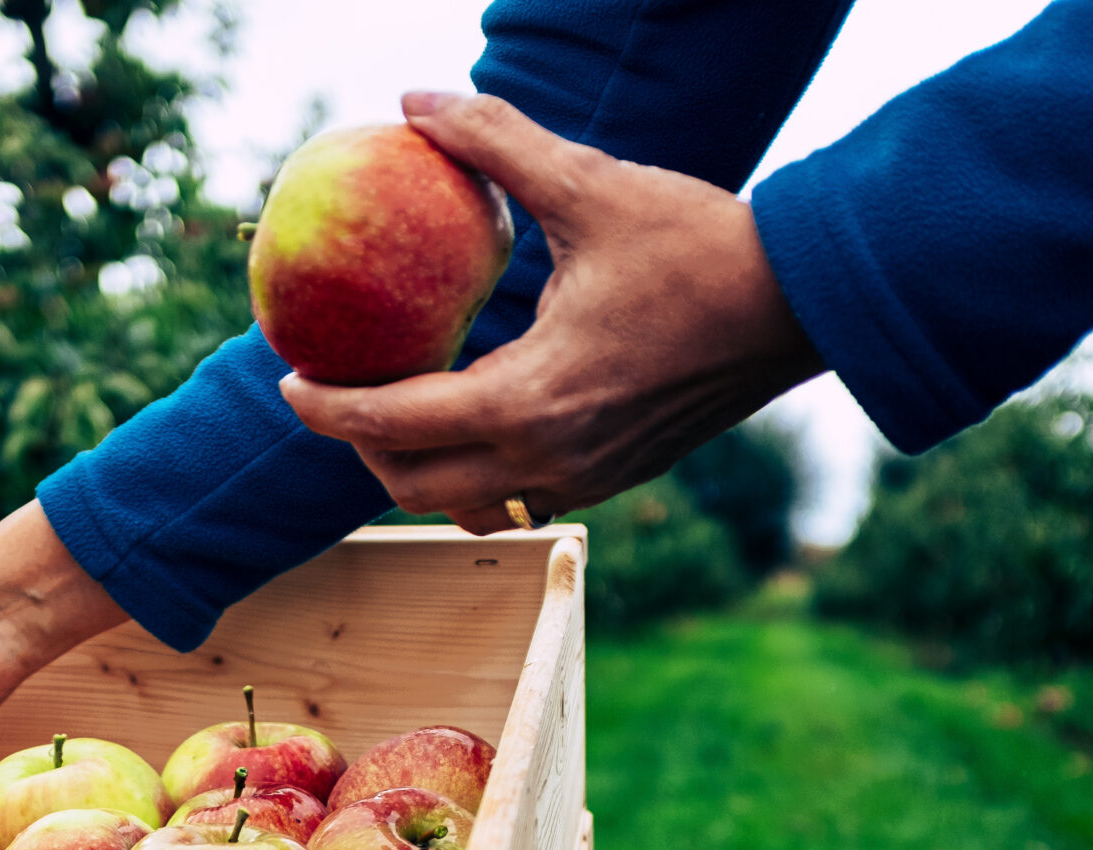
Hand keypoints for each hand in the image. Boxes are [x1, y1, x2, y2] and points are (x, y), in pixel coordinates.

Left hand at [279, 91, 823, 534]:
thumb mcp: (591, 184)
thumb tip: (419, 102)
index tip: (289, 379)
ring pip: (465, 504)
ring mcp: (585, 478)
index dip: (326, 407)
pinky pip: (516, 497)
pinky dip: (475, 470)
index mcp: (530, 400)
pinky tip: (473, 412)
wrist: (803, 304)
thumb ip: (496, 145)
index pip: (393, 425)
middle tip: (338, 391)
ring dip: (418, 469)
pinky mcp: (614, 477)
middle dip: (362, 447)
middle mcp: (550, 458)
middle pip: (413, 485)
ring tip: (398, 409)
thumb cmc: (700, 243)